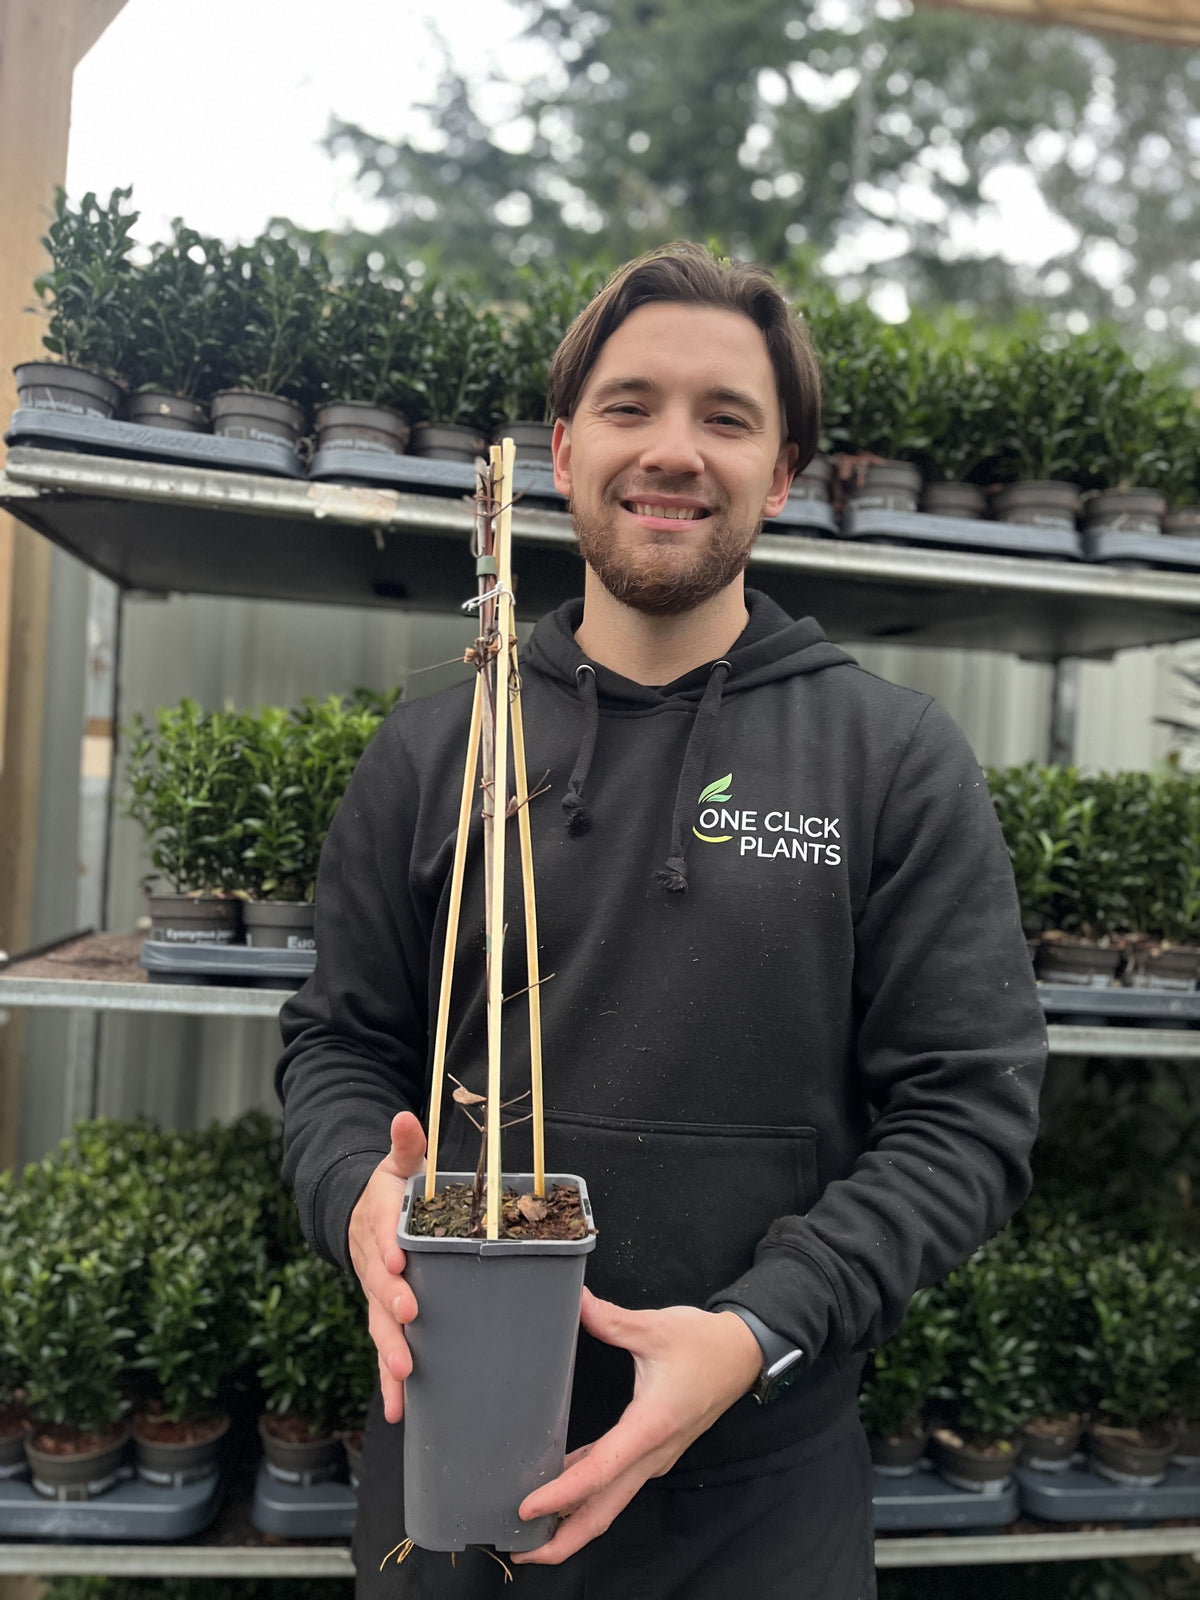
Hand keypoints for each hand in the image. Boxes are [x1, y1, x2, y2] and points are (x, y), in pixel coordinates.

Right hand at [347, 1110, 426, 1423]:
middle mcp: (374, 1264)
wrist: (357, 1215)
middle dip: (392, 1305)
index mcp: (380, 1224)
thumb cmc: (390, 1192)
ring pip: (379, 1325)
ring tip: (402, 1374)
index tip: (399, 1262)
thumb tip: (405, 1116)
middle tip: (408, 1319)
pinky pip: (385, 1350)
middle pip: (379, 1287)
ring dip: (389, 1350)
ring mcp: (376, 1295)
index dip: (388, 1249)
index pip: (381, 1235)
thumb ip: (406, 1144)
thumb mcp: (397, 1164)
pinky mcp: (384, 1317)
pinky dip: (390, 1380)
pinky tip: (400, 1408)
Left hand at [511, 1289, 762, 1565]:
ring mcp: (655, 1456)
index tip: (526, 1509)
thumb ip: (611, 1319)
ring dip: (573, 1521)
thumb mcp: (656, 1327)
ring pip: (610, 1502)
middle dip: (563, 1538)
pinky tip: (561, 1487)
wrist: (744, 1354)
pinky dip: (588, 1495)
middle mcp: (652, 1453)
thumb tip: (575, 1300)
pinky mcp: (654, 1450)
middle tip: (520, 1552)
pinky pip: (617, 1482)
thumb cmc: (704, 1343)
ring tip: (531, 1529)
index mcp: (650, 1427)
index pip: (600, 1472)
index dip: (561, 1494)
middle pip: (604, 1511)